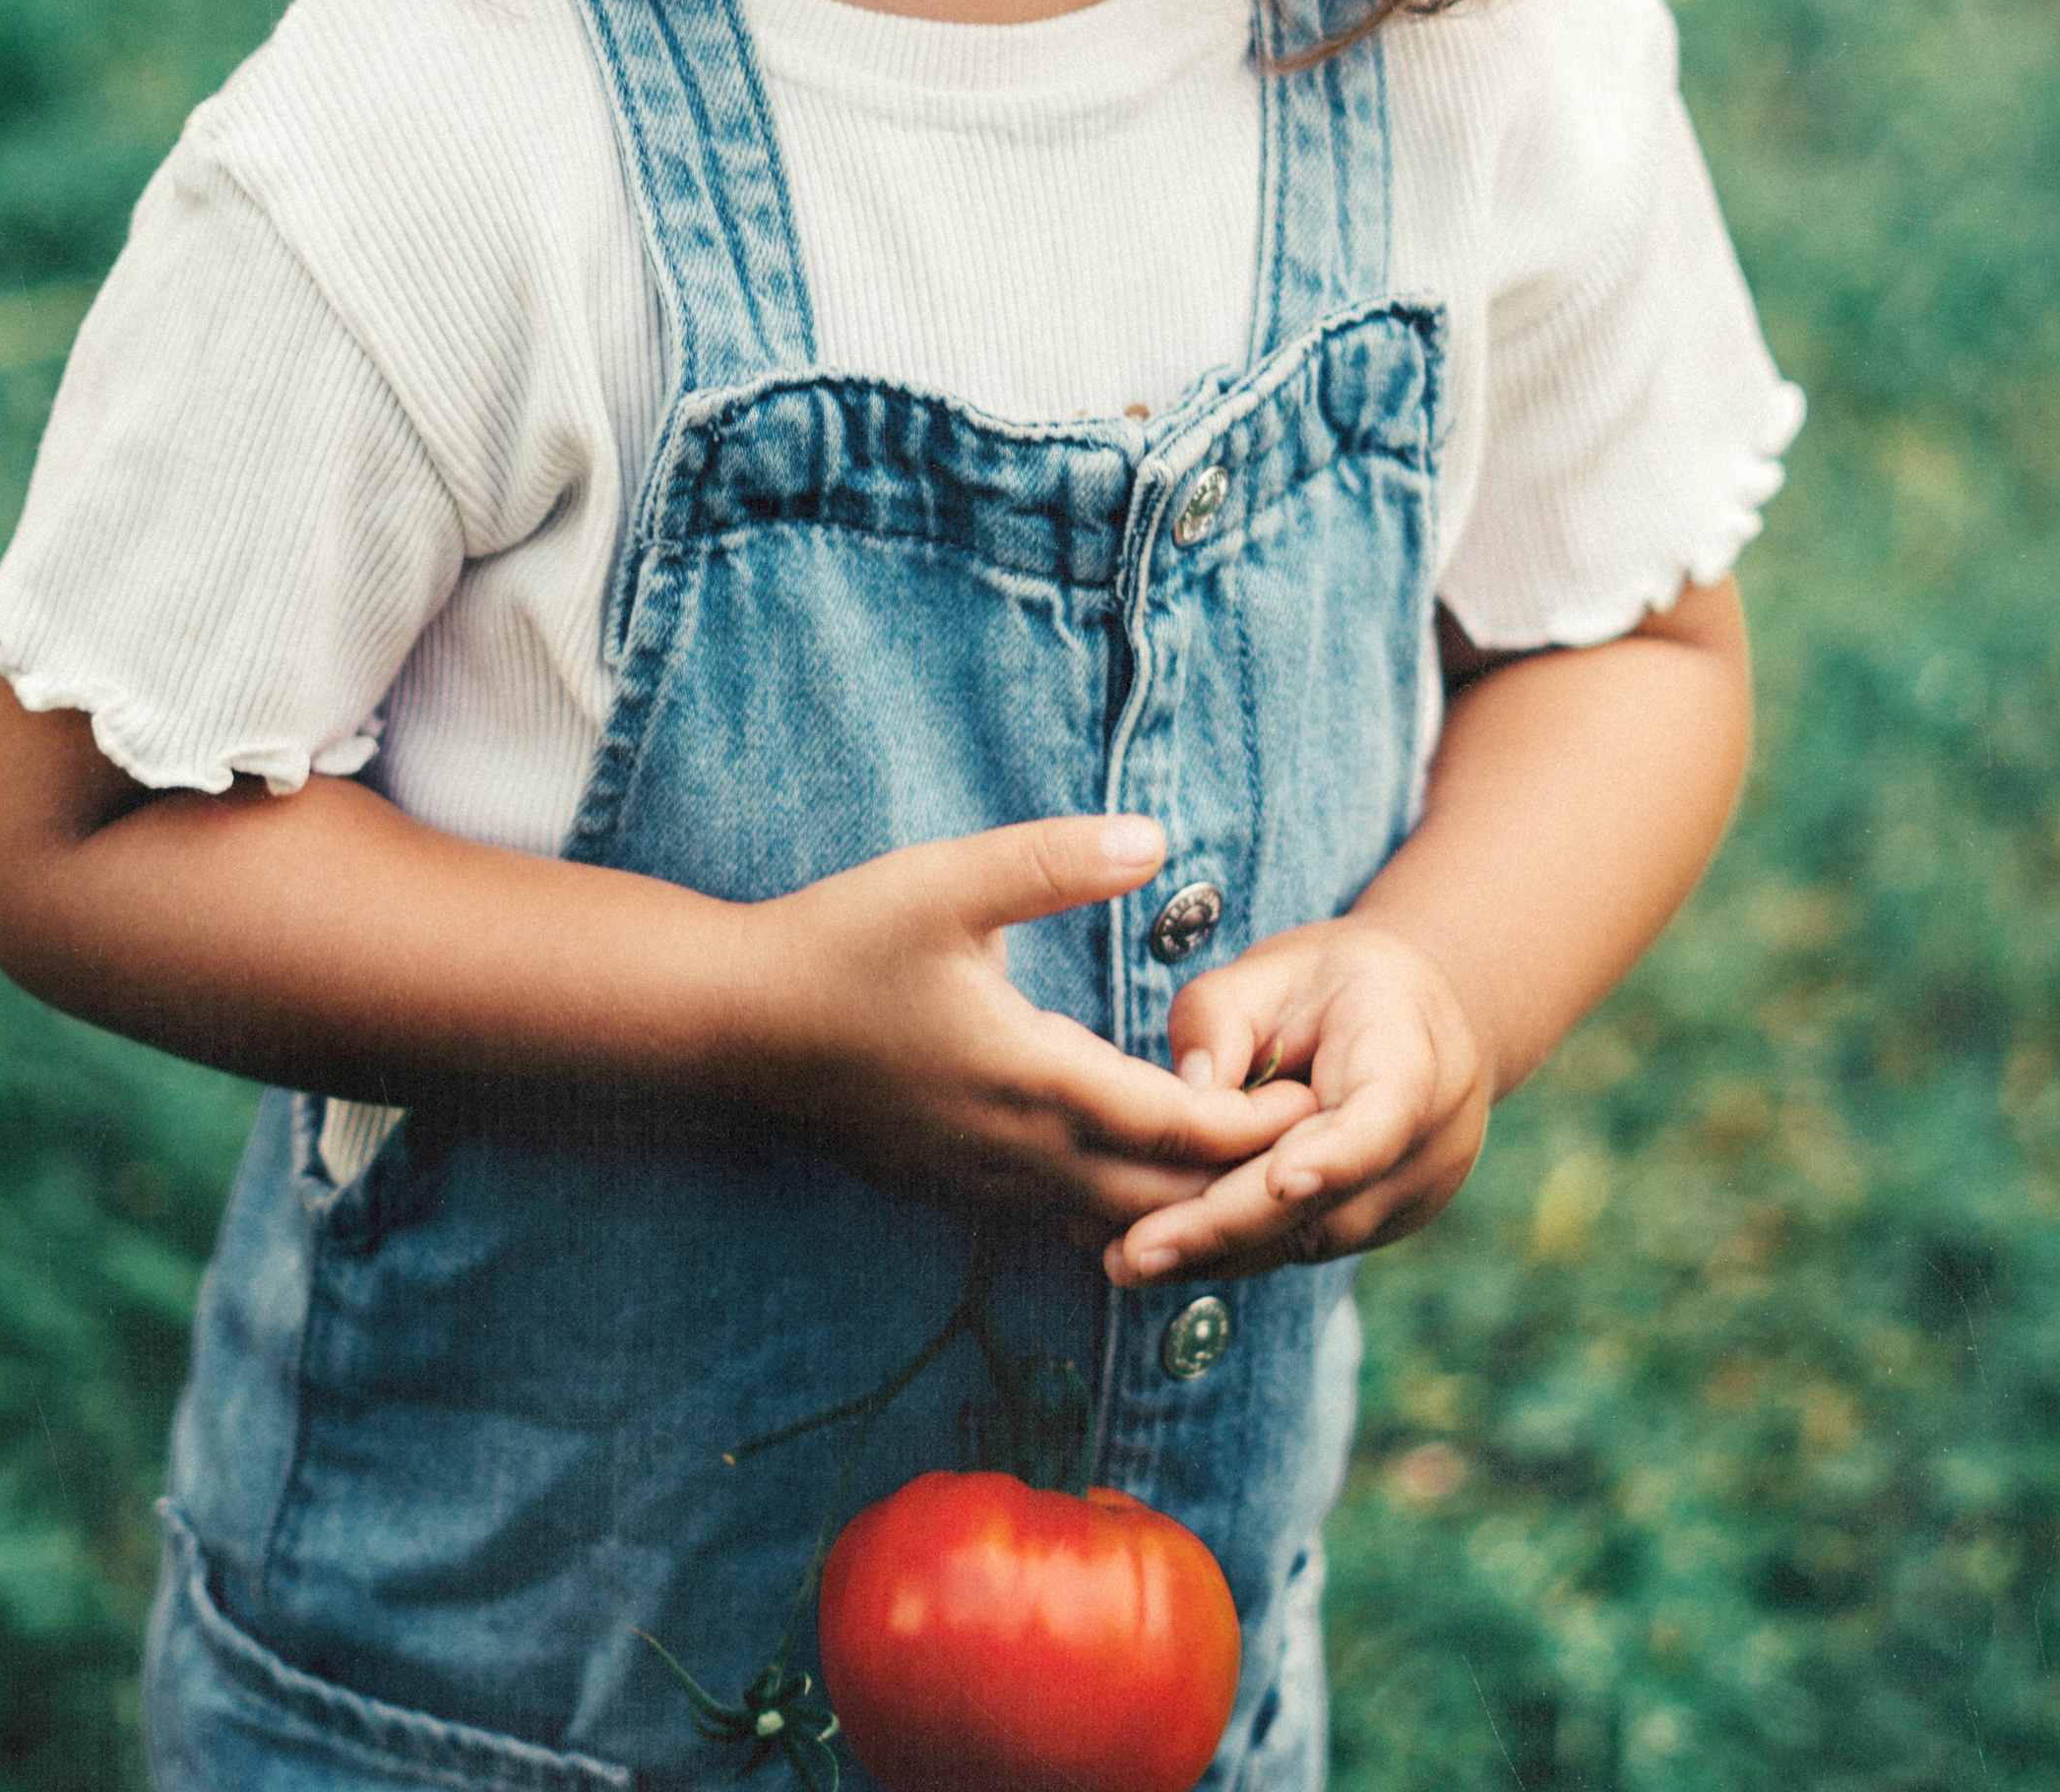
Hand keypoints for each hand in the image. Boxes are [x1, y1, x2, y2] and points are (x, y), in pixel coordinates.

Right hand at [731, 816, 1318, 1236]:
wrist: (736, 1027)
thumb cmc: (842, 943)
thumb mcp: (950, 881)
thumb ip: (1056, 860)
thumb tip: (1154, 838)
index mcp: (1035, 1081)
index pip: (1178, 1128)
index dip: (1256, 1124)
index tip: (1323, 1100)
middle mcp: (1020, 1153)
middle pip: (1164, 1196)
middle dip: (1242, 1178)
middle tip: (1318, 1144)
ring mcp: (986, 1183)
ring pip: (1118, 1222)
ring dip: (1188, 1202)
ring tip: (1255, 1169)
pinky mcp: (960, 1188)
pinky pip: (1070, 1221)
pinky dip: (1130, 1209)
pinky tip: (1156, 1180)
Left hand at [1099, 918, 1489, 1286]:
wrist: (1413, 1014)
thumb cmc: (1331, 981)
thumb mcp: (1276, 967)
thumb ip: (1224, 1016)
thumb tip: (1187, 1092)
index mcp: (1413, 1059)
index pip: (1381, 1119)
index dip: (1335, 1155)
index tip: (1282, 1182)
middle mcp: (1429, 1144)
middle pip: (1329, 1200)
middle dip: (1229, 1226)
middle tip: (1135, 1251)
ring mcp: (1410, 1197)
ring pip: (1309, 1239)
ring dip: (1217, 1253)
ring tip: (1124, 1259)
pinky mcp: (1376, 1227)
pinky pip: (1301, 1245)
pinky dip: (1233, 1249)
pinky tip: (1159, 1253)